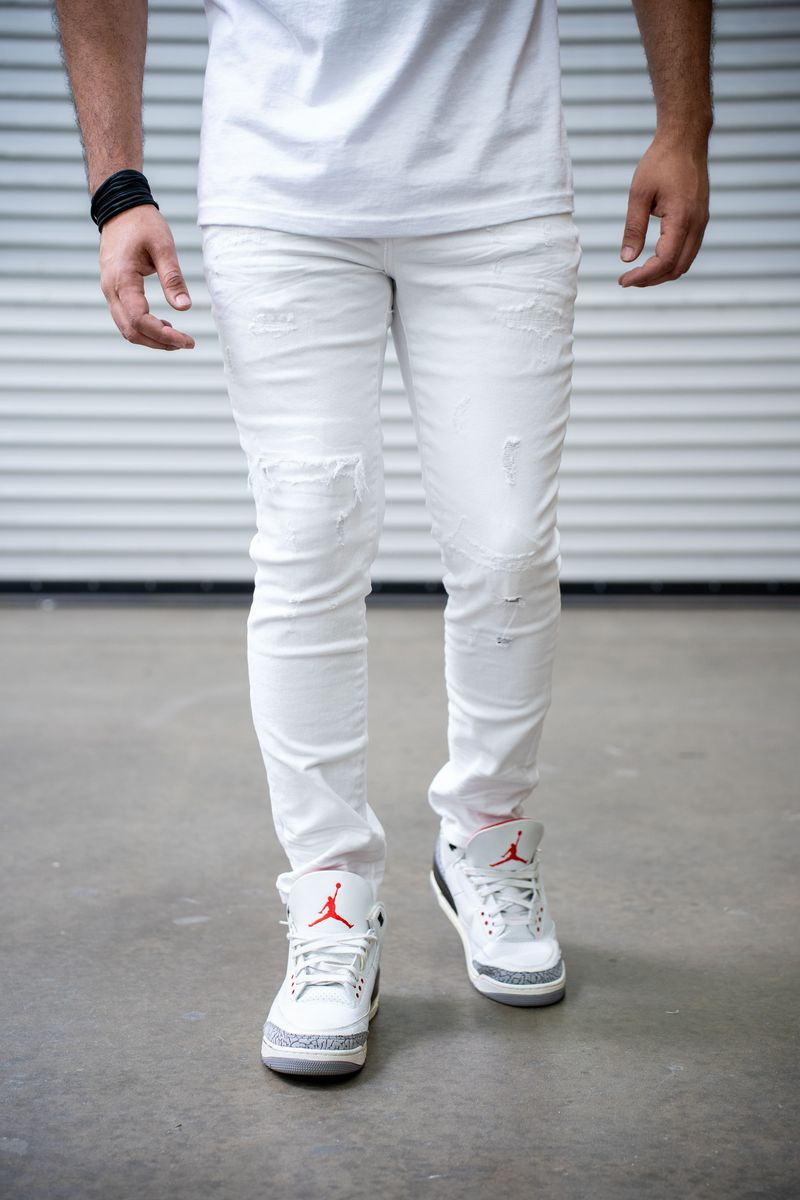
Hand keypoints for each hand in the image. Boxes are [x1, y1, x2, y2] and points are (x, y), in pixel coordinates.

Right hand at [99, 205, 195, 349]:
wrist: (120, 208)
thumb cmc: (142, 223)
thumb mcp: (163, 247)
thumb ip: (173, 278)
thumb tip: (184, 308)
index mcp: (122, 279)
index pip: (140, 320)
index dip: (164, 336)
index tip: (187, 340)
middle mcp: (111, 289)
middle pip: (131, 331)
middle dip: (159, 343)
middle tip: (186, 343)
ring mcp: (109, 291)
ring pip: (126, 328)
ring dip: (151, 338)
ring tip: (177, 337)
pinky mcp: (113, 290)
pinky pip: (125, 318)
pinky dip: (143, 328)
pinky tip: (163, 325)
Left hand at [618, 134, 709, 287]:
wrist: (685, 140)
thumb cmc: (660, 162)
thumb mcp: (639, 194)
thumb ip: (634, 228)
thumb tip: (627, 258)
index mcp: (682, 218)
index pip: (664, 260)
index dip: (643, 275)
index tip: (623, 280)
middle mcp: (697, 224)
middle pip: (677, 268)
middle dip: (651, 279)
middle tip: (627, 280)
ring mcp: (702, 222)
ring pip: (685, 262)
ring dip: (662, 273)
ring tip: (638, 273)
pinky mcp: (700, 219)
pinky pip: (688, 250)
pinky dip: (671, 261)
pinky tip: (653, 259)